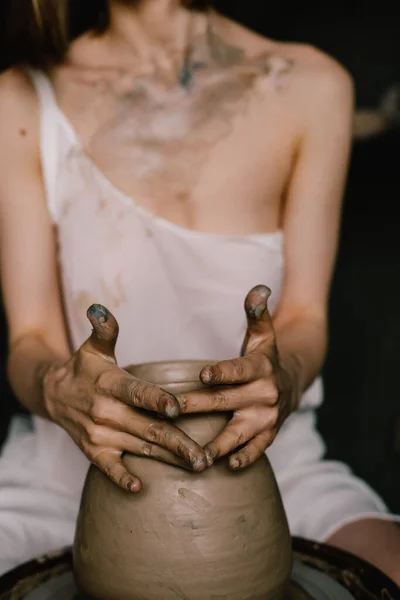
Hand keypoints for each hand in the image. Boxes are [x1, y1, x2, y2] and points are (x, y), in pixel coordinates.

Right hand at [42, 304, 206, 491]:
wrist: (52, 393)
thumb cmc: (84, 368)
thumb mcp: (94, 347)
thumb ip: (104, 330)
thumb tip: (99, 309)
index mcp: (110, 384)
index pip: (136, 393)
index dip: (155, 400)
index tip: (176, 408)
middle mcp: (105, 412)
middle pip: (147, 428)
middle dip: (177, 443)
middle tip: (204, 456)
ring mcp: (99, 434)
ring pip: (139, 449)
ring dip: (167, 460)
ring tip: (195, 468)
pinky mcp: (93, 451)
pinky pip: (109, 468)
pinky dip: (123, 478)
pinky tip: (141, 488)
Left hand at [174, 285, 295, 469]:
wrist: (291, 382)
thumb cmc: (264, 357)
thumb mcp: (263, 334)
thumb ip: (256, 312)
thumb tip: (259, 288)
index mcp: (261, 367)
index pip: (239, 369)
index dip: (222, 371)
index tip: (202, 374)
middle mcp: (265, 393)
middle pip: (227, 401)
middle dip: (198, 406)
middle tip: (171, 411)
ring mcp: (267, 417)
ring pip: (240, 432)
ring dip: (219, 444)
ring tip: (198, 456)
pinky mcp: (268, 435)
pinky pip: (257, 449)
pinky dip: (244, 458)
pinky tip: (227, 466)